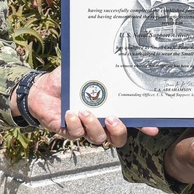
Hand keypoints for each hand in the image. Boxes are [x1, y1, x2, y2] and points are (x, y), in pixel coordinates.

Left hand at [18, 67, 158, 147]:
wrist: (40, 88)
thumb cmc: (66, 80)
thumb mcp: (85, 72)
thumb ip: (99, 70)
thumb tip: (114, 55)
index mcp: (108, 108)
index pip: (130, 120)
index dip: (142, 125)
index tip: (152, 127)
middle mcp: (100, 121)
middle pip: (118, 138)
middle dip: (118, 131)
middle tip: (113, 118)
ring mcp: (85, 128)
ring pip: (98, 138)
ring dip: (93, 125)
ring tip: (85, 111)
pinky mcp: (69, 131)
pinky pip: (76, 134)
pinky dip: (75, 124)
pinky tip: (70, 113)